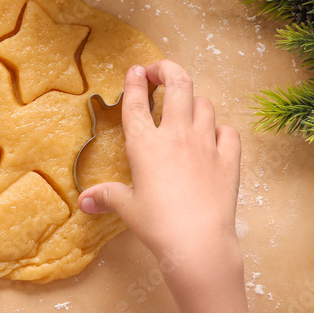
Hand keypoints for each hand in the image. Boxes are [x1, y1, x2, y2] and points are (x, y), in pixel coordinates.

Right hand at [78, 60, 242, 294]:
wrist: (198, 243)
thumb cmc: (157, 225)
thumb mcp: (127, 208)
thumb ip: (107, 196)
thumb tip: (84, 201)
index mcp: (145, 144)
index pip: (137, 101)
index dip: (135, 80)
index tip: (136, 70)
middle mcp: (176, 135)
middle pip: (178, 84)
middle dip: (168, 70)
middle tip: (160, 73)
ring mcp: (206, 144)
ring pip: (205, 103)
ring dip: (194, 101)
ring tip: (185, 109)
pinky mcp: (228, 159)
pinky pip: (228, 132)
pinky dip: (221, 130)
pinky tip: (213, 138)